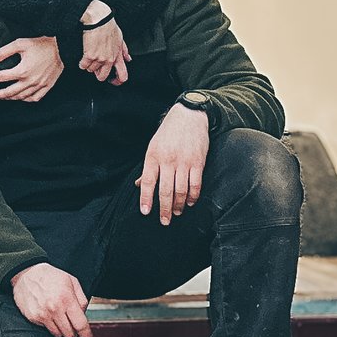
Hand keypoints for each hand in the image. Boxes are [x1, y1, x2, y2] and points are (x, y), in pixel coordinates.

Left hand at [0, 36, 62, 101]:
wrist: (62, 47)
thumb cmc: (40, 44)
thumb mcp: (20, 43)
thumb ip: (4, 52)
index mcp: (22, 70)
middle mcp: (30, 81)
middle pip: (8, 92)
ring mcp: (39, 86)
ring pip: (20, 97)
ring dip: (8, 98)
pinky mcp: (47, 87)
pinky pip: (34, 98)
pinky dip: (24, 99)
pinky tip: (18, 97)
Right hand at [11, 263, 93, 336]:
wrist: (27, 273)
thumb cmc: (50, 276)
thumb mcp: (72, 281)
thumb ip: (82, 299)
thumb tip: (84, 315)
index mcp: (66, 299)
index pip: (80, 324)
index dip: (87, 336)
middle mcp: (54, 309)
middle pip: (70, 334)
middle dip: (74, 331)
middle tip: (71, 322)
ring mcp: (43, 314)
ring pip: (58, 334)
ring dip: (62, 329)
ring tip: (59, 315)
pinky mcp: (33, 317)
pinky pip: (46, 329)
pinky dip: (50, 325)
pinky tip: (48, 313)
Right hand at [79, 4, 129, 83]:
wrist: (98, 20)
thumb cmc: (108, 26)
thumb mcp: (120, 38)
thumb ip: (124, 51)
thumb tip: (128, 59)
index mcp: (118, 56)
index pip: (122, 75)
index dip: (117, 81)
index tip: (113, 81)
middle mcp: (109, 60)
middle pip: (102, 76)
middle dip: (97, 73)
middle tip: (95, 66)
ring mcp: (99, 59)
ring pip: (91, 70)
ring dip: (89, 65)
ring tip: (89, 55)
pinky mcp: (89, 56)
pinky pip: (83, 65)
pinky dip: (82, 62)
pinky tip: (83, 56)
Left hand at [137, 103, 210, 224]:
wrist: (189, 116)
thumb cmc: (168, 132)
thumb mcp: (153, 146)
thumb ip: (148, 168)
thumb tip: (138, 185)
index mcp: (153, 156)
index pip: (147, 182)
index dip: (145, 198)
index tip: (145, 212)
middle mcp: (168, 160)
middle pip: (165, 191)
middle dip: (164, 209)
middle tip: (164, 221)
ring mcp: (184, 162)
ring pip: (180, 190)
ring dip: (179, 205)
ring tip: (177, 213)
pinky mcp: (198, 162)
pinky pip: (195, 184)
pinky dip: (193, 196)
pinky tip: (191, 202)